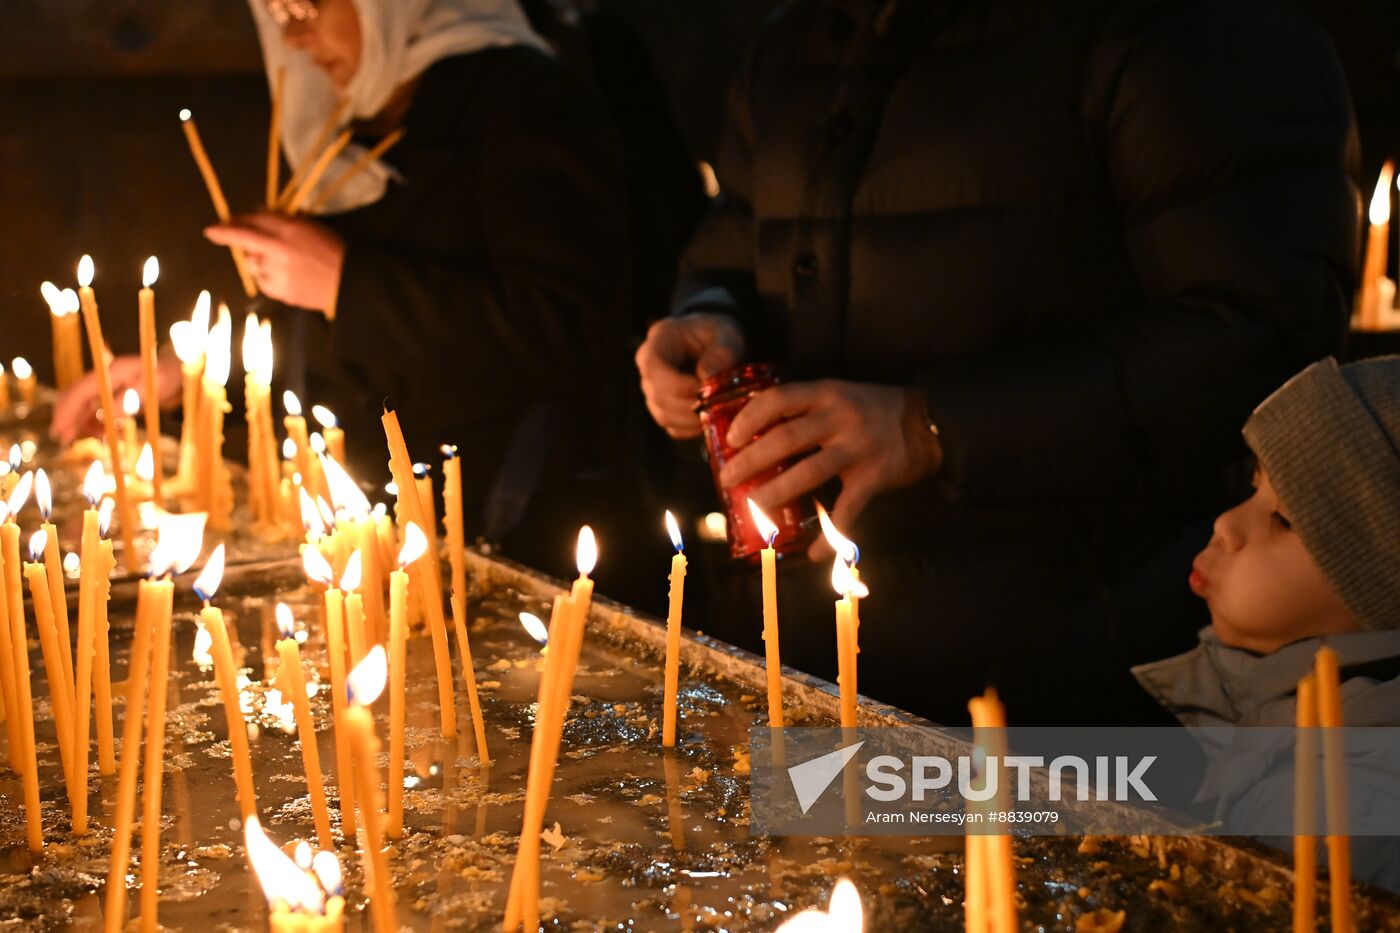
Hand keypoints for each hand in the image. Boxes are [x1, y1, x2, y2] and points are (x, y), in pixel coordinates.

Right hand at [51, 354, 181, 445]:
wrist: (178, 375)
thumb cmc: (165, 378)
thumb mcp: (148, 389)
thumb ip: (127, 401)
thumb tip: (105, 418)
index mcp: (109, 372)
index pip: (79, 392)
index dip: (67, 412)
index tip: (59, 429)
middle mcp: (104, 378)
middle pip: (76, 398)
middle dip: (68, 418)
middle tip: (63, 439)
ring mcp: (108, 386)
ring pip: (85, 406)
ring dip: (83, 423)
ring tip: (90, 439)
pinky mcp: (114, 395)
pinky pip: (98, 411)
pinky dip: (97, 423)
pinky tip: (102, 435)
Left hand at [204, 212, 344, 313]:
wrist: (351, 281)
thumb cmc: (334, 250)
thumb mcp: (309, 227)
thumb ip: (282, 221)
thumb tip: (256, 216)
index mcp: (287, 231)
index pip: (249, 224)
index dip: (228, 226)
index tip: (212, 230)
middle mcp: (278, 251)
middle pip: (246, 243)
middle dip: (241, 243)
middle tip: (256, 245)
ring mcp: (277, 273)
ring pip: (254, 265)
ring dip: (261, 262)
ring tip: (286, 265)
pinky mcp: (281, 292)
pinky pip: (264, 283)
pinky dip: (269, 279)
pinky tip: (289, 278)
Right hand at [635, 312, 745, 437]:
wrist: (717, 344)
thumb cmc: (720, 335)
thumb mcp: (728, 335)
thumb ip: (722, 352)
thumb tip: (706, 376)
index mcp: (660, 340)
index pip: (652, 366)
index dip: (675, 383)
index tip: (702, 388)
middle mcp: (649, 367)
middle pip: (657, 395)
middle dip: (688, 405)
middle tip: (717, 404)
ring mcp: (653, 390)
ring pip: (662, 415)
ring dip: (691, 419)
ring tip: (716, 412)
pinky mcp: (664, 409)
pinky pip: (672, 427)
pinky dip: (692, 429)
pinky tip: (710, 419)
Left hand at [716, 380, 943, 556]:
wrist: (930, 422)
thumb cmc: (875, 409)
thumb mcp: (840, 395)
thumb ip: (806, 409)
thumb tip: (758, 434)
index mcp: (826, 394)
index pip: (778, 399)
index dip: (749, 417)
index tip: (729, 438)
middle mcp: (840, 418)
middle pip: (785, 438)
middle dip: (750, 461)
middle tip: (726, 479)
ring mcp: (858, 448)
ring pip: (808, 473)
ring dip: (776, 493)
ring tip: (754, 508)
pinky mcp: (874, 477)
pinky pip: (847, 511)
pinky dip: (827, 537)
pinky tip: (810, 554)